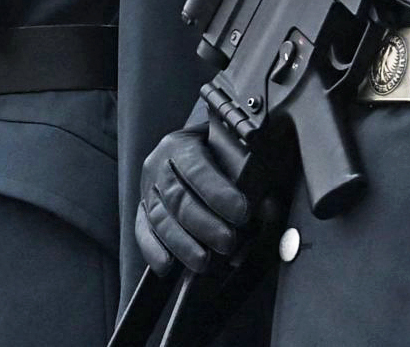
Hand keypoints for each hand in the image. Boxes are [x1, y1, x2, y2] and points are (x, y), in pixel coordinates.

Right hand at [134, 122, 250, 276]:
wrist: (199, 148)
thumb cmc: (223, 153)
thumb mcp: (237, 152)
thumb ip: (249, 175)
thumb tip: (267, 206)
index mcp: (183, 144)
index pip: (198, 169)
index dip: (218, 192)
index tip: (241, 213)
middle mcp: (159, 165)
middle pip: (178, 198)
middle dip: (204, 224)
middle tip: (227, 242)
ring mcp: (148, 190)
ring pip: (160, 219)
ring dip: (182, 244)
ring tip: (203, 262)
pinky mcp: (143, 212)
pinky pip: (143, 233)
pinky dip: (154, 251)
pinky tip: (167, 266)